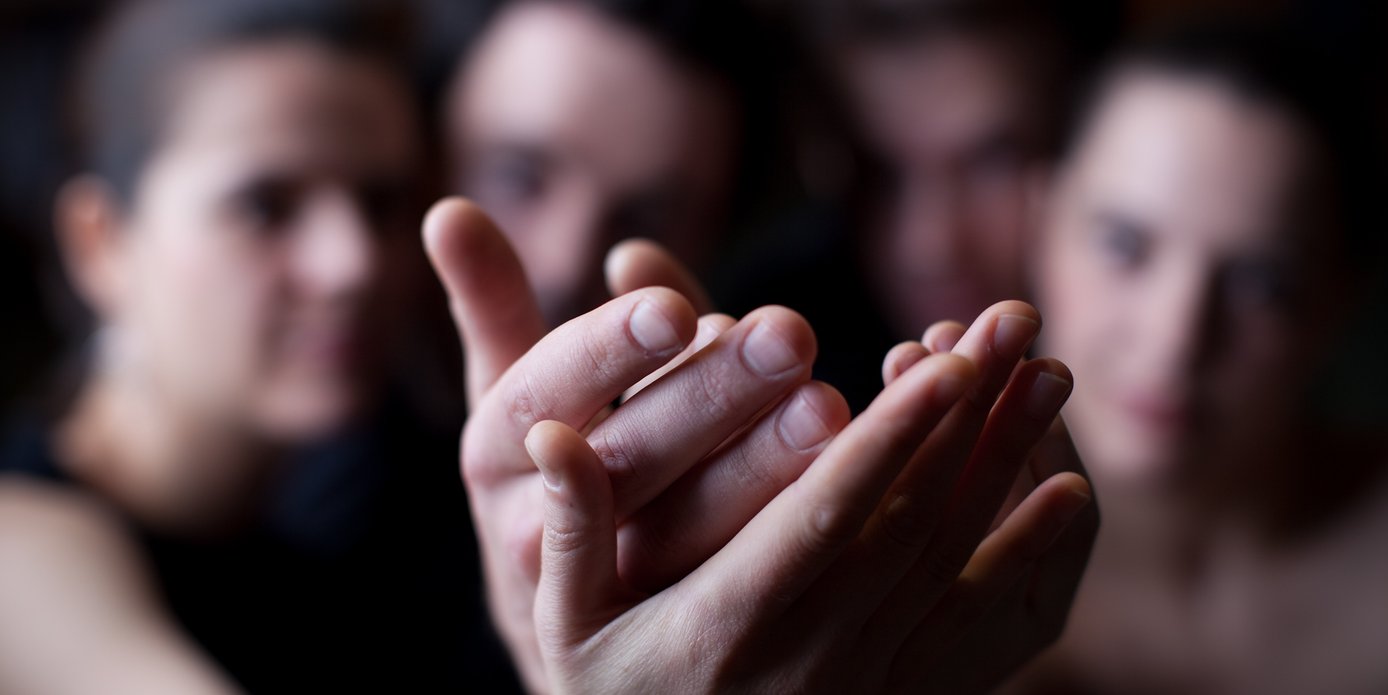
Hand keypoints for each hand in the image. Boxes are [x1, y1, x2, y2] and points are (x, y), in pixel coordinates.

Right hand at [423, 199, 851, 690]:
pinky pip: (744, 576)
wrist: (576, 636)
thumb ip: (492, 306)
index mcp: (493, 454)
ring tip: (836, 406)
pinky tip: (866, 472)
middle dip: (713, 396)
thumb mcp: (510, 396)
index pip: (545, 391)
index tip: (676, 307)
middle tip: (791, 336)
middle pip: (629, 459)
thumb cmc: (542, 480)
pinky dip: (804, 524)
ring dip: (768, 465)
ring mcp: (614, 590)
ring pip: (691, 529)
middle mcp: (534, 532)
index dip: (609, 349)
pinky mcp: (686, 626)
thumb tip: (448, 211)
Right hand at [528, 300, 1094, 692]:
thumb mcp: (563, 623)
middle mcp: (810, 655)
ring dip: (1008, 463)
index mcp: (726, 622)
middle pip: (910, 525)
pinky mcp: (901, 693)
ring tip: (1051, 370)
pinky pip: (980, 624)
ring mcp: (865, 682)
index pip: (823, 517)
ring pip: (955, 562)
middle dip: (971, 418)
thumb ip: (573, 529)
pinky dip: (1030, 555)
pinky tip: (1067, 487)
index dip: (888, 440)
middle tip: (1015, 322)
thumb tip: (548, 432)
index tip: (946, 363)